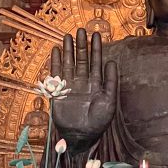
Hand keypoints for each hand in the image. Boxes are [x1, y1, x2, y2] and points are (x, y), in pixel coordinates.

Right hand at [49, 29, 117, 151]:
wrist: (81, 136)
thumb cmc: (98, 122)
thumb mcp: (109, 101)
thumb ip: (111, 81)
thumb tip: (112, 61)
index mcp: (96, 84)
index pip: (96, 62)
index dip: (96, 48)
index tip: (96, 34)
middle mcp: (83, 82)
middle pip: (82, 59)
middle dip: (81, 45)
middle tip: (81, 30)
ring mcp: (70, 86)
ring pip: (69, 63)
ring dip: (68, 50)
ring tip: (68, 36)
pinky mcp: (58, 91)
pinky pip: (57, 74)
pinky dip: (56, 62)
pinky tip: (56, 50)